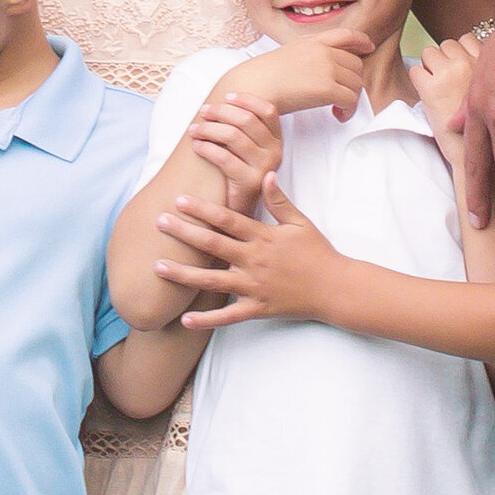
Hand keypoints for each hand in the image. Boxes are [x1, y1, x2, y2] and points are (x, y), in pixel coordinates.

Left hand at [154, 183, 338, 327]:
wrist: (336, 288)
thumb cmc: (318, 253)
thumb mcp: (300, 222)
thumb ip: (279, 200)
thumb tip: (265, 174)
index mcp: (263, 237)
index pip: (228, 219)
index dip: (203, 209)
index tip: (180, 200)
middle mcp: (254, 261)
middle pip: (213, 245)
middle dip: (184, 233)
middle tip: (159, 222)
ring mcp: (254, 287)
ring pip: (212, 281)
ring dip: (184, 274)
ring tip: (158, 267)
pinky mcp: (257, 309)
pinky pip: (228, 317)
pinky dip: (207, 320)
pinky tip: (185, 319)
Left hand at [188, 91, 282, 209]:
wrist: (240, 213)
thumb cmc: (236, 175)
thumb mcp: (245, 150)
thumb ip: (241, 129)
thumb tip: (219, 102)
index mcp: (276, 141)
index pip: (268, 110)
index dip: (247, 99)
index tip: (226, 96)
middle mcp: (275, 152)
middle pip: (247, 120)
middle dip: (221, 112)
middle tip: (203, 112)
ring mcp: (265, 168)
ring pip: (234, 136)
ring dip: (209, 129)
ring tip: (194, 130)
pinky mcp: (250, 182)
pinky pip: (225, 158)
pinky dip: (207, 148)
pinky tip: (197, 147)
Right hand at [250, 32, 372, 120]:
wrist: (255, 86)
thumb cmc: (265, 76)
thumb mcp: (289, 53)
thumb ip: (310, 54)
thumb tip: (326, 66)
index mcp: (313, 41)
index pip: (346, 34)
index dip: (361, 41)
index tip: (368, 47)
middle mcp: (323, 52)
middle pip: (356, 65)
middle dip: (353, 81)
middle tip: (343, 96)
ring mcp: (326, 68)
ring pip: (356, 84)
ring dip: (351, 98)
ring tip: (339, 108)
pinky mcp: (327, 88)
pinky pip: (351, 100)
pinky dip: (348, 110)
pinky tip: (338, 115)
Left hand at [410, 25, 486, 150]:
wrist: (474, 153)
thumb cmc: (484, 127)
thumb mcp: (491, 91)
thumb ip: (481, 71)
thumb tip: (464, 55)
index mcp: (487, 64)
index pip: (467, 39)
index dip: (459, 53)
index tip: (459, 70)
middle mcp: (469, 64)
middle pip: (447, 44)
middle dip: (443, 59)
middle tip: (446, 82)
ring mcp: (449, 74)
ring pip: (429, 53)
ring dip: (429, 67)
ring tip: (437, 89)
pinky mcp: (431, 87)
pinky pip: (415, 70)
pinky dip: (418, 81)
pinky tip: (428, 96)